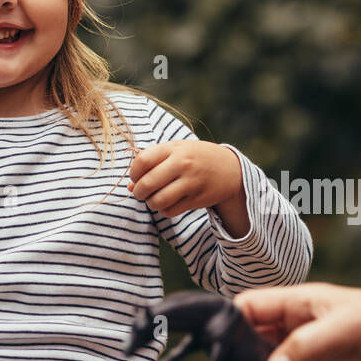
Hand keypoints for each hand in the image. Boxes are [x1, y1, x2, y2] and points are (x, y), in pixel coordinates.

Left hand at [128, 140, 243, 220]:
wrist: (230, 170)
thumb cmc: (196, 158)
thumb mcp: (176, 151)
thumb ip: (153, 163)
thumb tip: (129, 186)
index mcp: (174, 149)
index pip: (142, 161)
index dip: (133, 173)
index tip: (136, 177)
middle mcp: (182, 165)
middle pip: (147, 184)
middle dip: (138, 192)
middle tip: (140, 193)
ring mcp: (191, 183)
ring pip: (158, 201)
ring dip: (150, 203)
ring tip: (153, 199)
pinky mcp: (196, 199)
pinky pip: (170, 211)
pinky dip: (163, 210)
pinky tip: (167, 204)